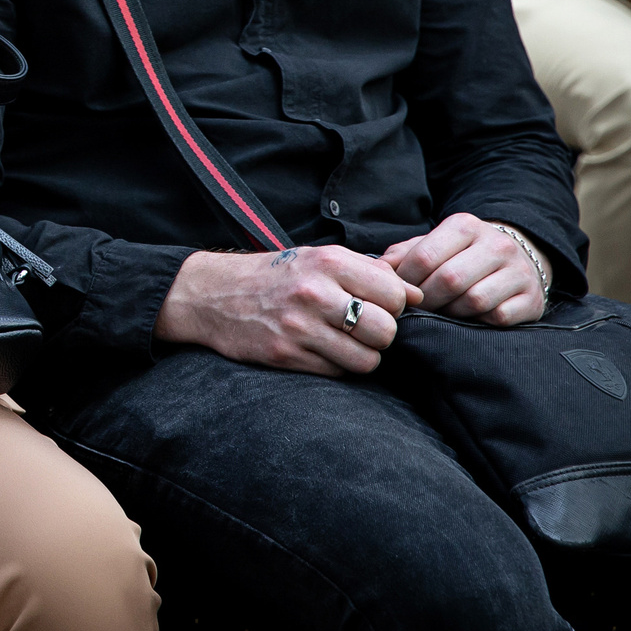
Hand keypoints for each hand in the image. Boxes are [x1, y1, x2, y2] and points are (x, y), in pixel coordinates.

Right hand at [155, 246, 422, 375]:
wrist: (211, 294)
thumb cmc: (274, 275)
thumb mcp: (317, 258)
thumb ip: (368, 272)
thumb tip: (418, 297)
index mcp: (327, 262)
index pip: (396, 295)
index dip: (395, 305)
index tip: (379, 306)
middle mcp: (314, 292)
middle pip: (386, 331)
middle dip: (381, 335)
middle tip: (362, 328)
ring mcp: (299, 326)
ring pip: (366, 359)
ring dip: (361, 355)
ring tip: (343, 342)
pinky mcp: (285, 354)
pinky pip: (336, 372)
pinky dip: (335, 365)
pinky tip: (318, 350)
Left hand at [384, 213, 545, 325]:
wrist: (518, 258)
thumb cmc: (463, 254)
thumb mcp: (435, 244)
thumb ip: (404, 253)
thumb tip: (378, 269)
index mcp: (465, 225)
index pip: (426, 256)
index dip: (407, 280)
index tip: (401, 293)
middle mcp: (496, 245)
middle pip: (449, 280)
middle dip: (427, 299)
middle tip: (419, 308)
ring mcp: (519, 272)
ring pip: (474, 300)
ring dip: (452, 312)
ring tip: (443, 311)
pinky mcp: (532, 299)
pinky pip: (499, 317)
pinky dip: (480, 321)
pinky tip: (471, 317)